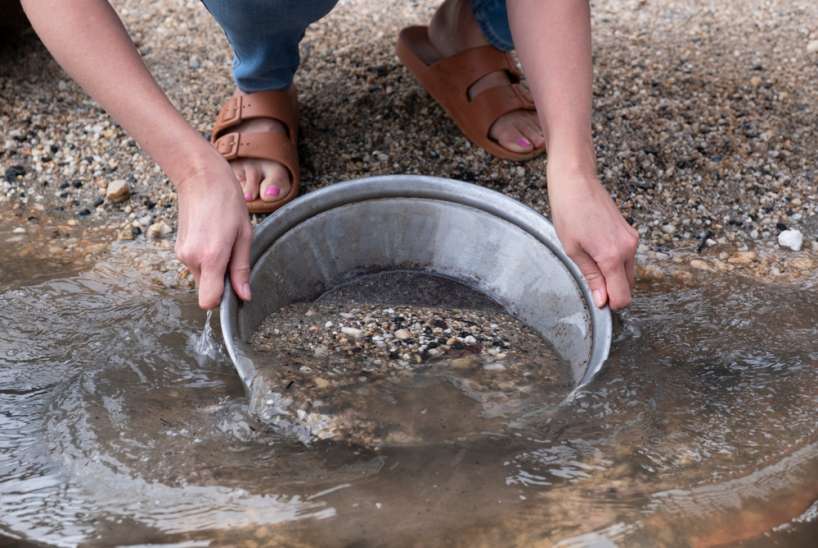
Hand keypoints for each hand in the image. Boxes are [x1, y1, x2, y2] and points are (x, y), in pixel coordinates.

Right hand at [174, 153, 252, 308]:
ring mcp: (182, 254)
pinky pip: (196, 265)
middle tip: (233, 253)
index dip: (223, 300)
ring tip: (224, 240)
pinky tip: (213, 237)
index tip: (235, 288)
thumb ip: (241, 269)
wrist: (201, 177)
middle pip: (207, 289)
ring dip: (214, 267)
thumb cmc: (227, 202)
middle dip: (222, 279)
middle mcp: (191, 259)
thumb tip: (244, 296)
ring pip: (202, 277)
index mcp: (210, 257)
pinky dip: (206, 259)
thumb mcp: (244, 235)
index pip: (208, 301)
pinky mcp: (178, 248)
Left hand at [547, 166, 638, 309]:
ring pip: (628, 271)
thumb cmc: (569, 212)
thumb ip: (591, 277)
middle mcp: (628, 248)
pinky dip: (615, 261)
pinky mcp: (630, 232)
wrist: (576, 181)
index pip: (623, 296)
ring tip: (589, 259)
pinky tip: (596, 249)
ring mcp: (632, 239)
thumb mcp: (573, 250)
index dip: (610, 303)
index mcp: (613, 256)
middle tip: (588, 280)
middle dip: (612, 289)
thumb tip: (602, 301)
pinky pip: (627, 257)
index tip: (596, 299)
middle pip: (628, 286)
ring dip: (613, 275)